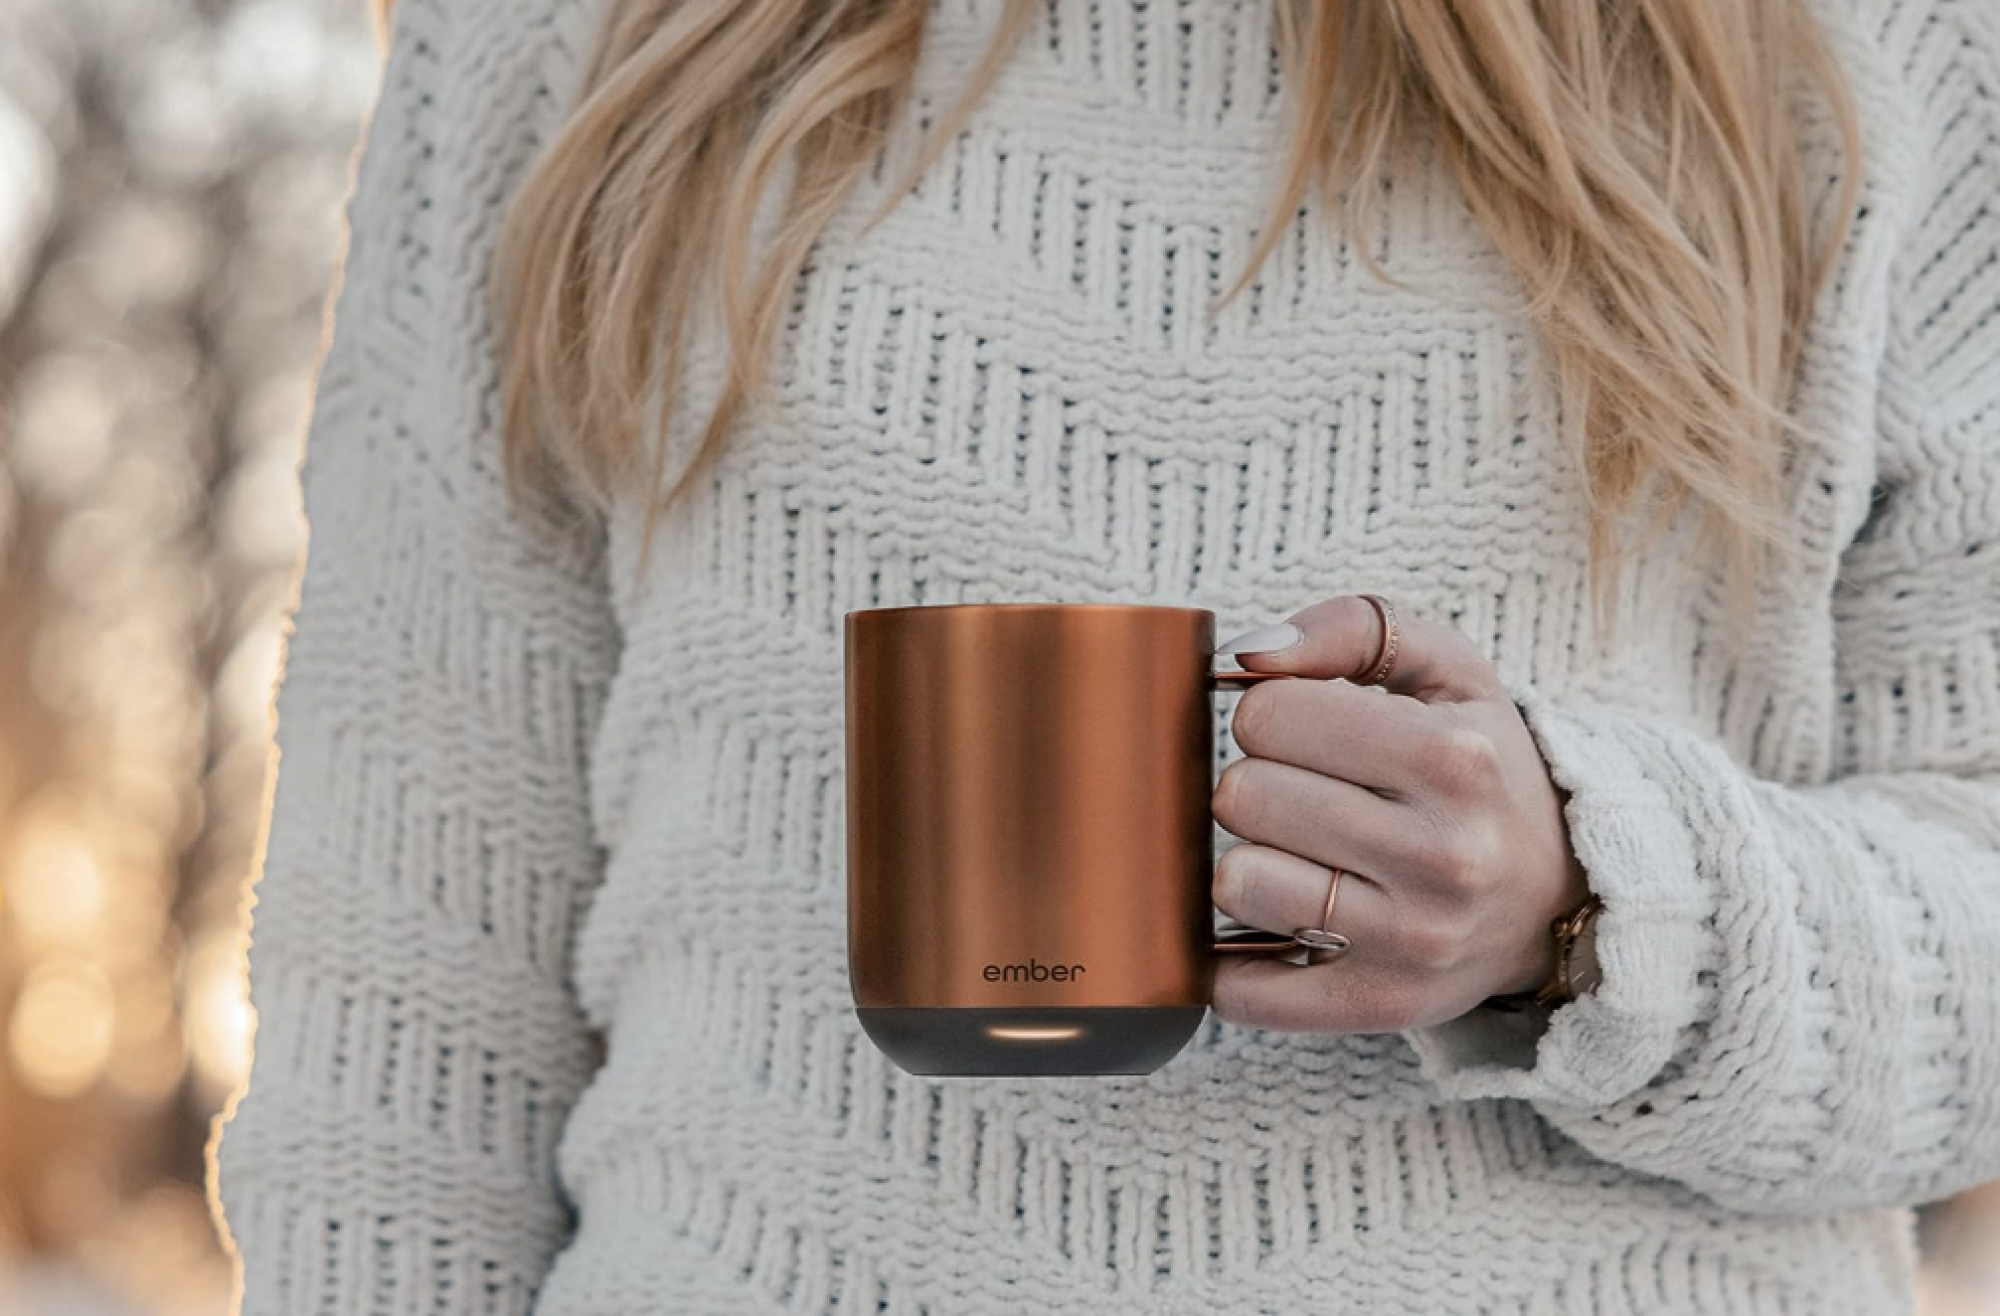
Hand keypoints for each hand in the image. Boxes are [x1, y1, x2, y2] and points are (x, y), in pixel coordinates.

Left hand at [1209, 595, 1592, 1032]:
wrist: (1559, 893)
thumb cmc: (1481, 767)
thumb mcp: (1449, 672)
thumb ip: (1353, 627)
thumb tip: (1249, 651)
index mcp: (1455, 758)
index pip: (1267, 713)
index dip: (1269, 714)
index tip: (1304, 732)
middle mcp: (1442, 855)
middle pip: (1243, 795)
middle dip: (1255, 784)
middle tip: (1301, 795)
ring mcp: (1413, 941)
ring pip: (1236, 884)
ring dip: (1247, 863)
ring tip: (1298, 857)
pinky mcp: (1380, 1006)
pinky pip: (1242, 992)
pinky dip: (1232, 961)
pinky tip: (1273, 927)